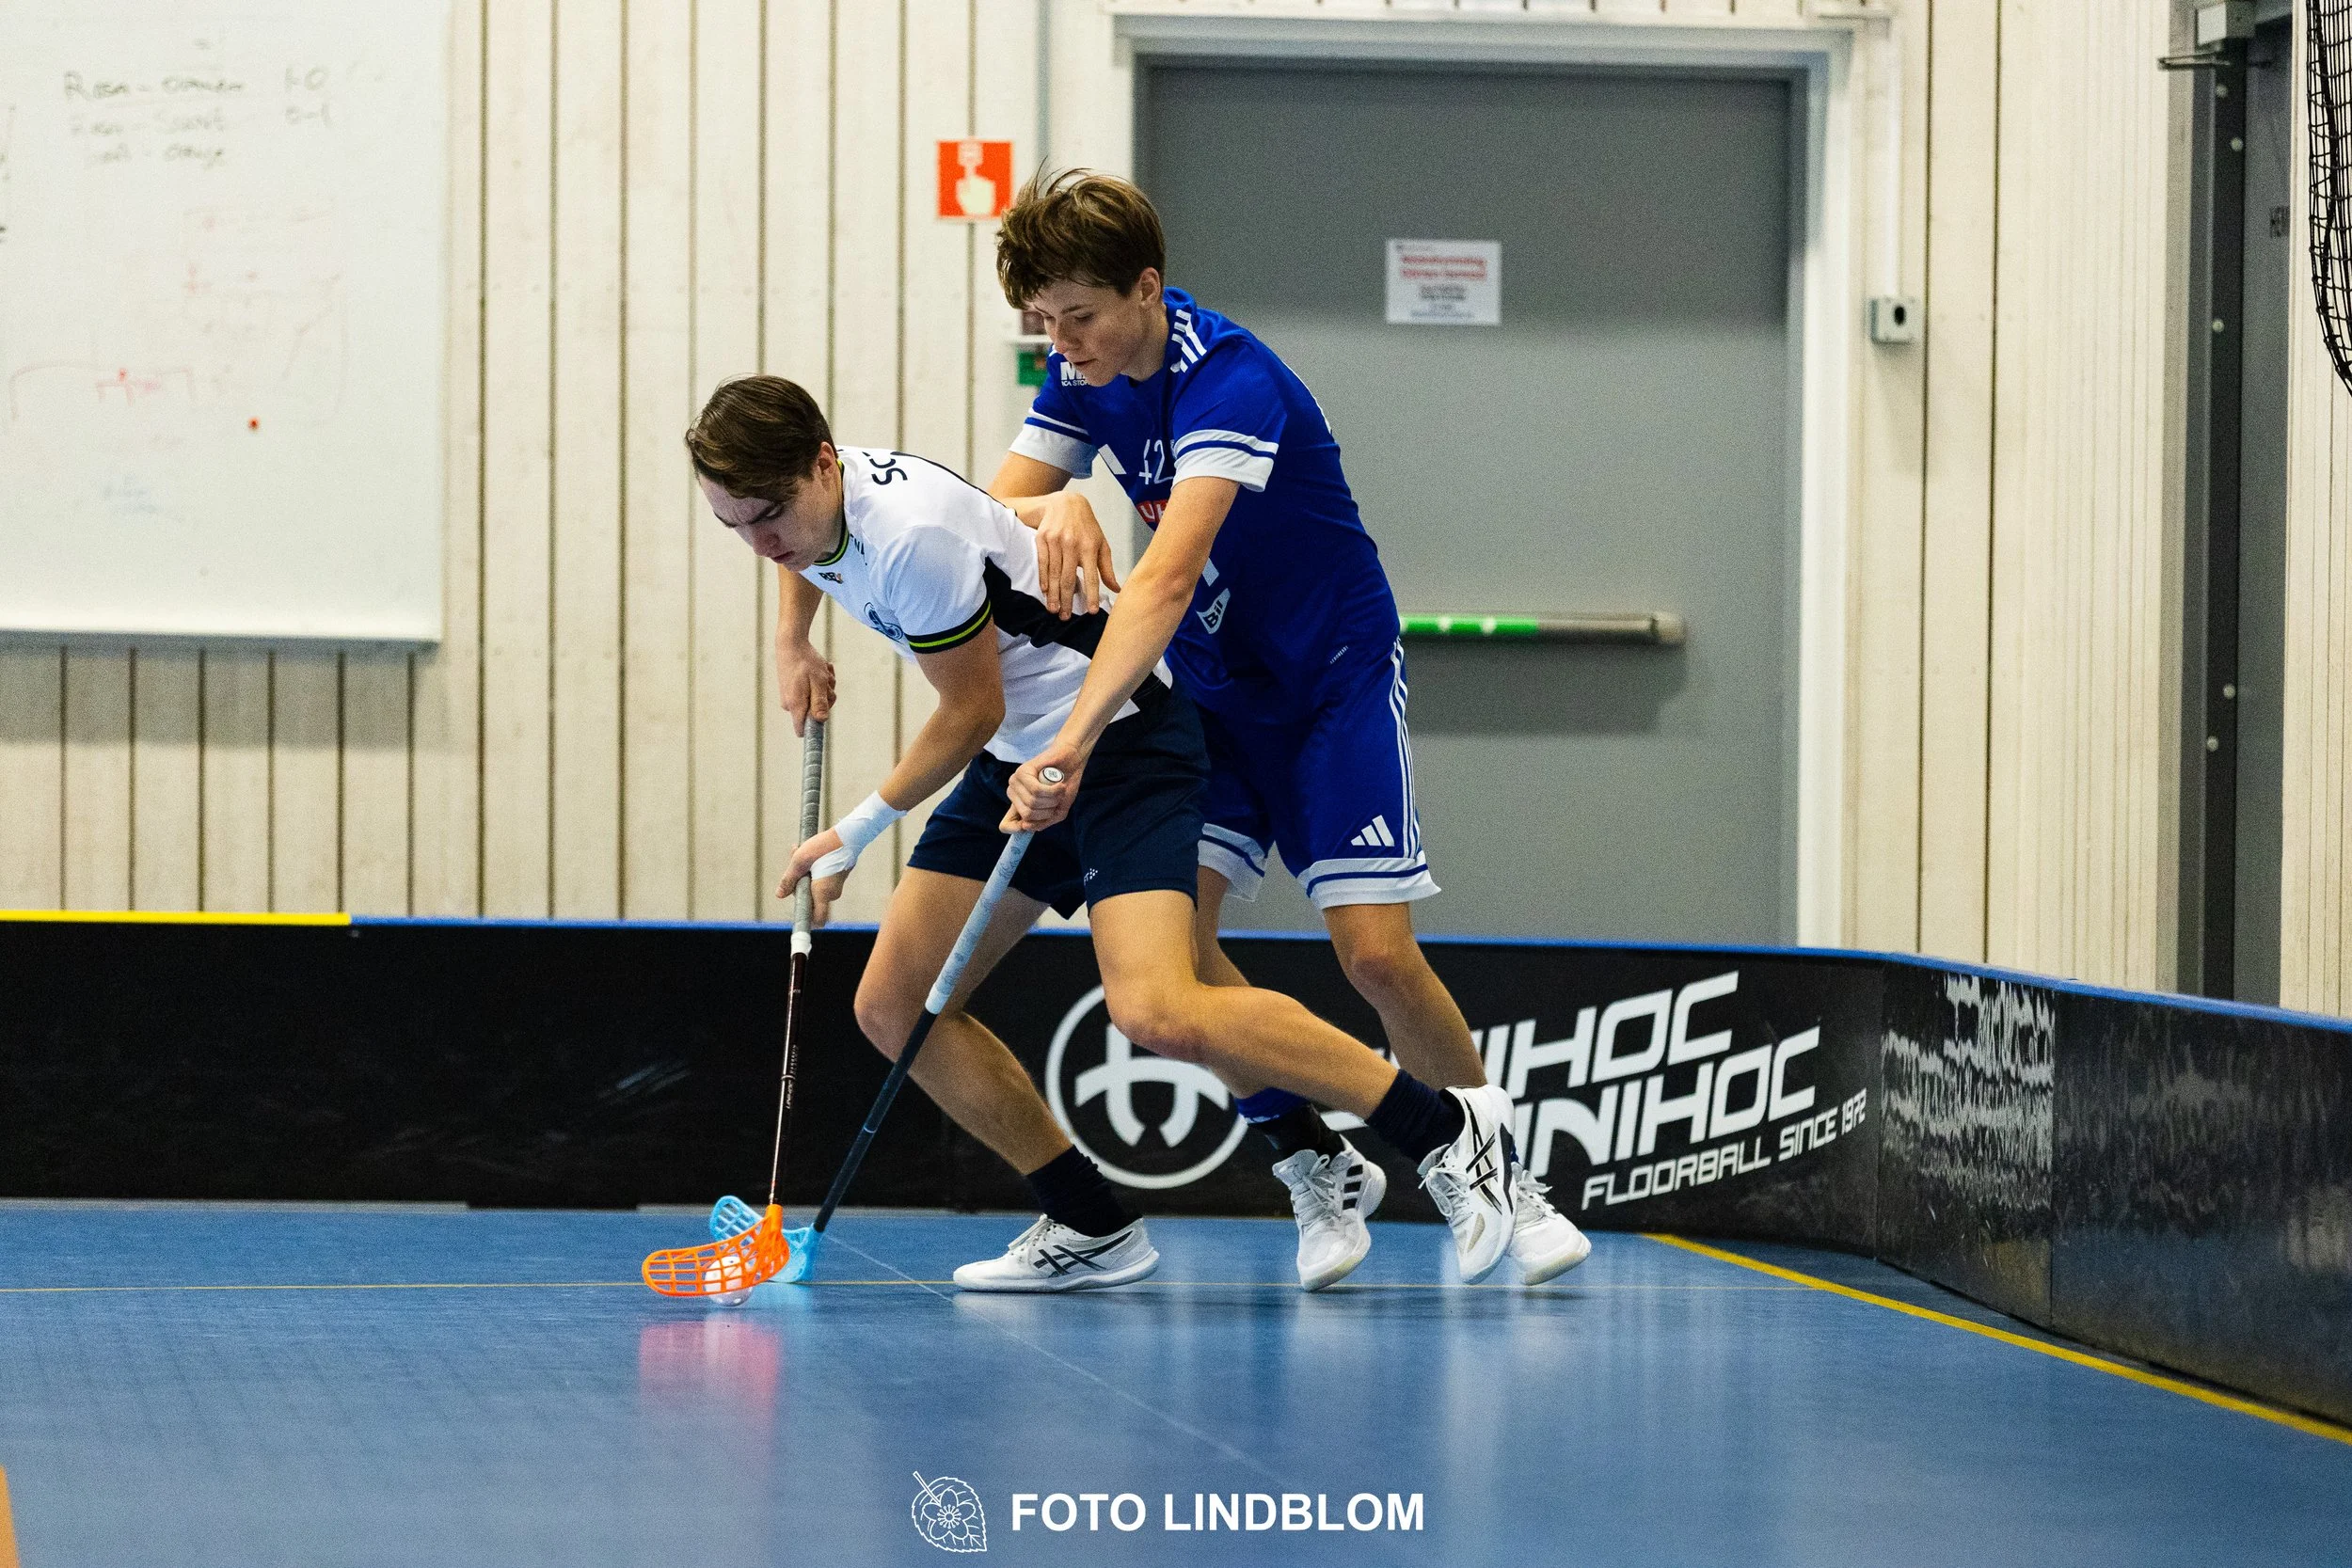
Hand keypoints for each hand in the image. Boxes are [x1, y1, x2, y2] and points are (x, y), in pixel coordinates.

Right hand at [775, 636, 835, 736]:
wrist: (791, 644)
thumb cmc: (806, 662)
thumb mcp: (818, 682)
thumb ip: (820, 702)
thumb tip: (822, 720)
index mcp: (796, 705)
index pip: (802, 730)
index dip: (815, 730)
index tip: (824, 722)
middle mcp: (791, 704)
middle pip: (816, 713)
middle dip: (826, 698)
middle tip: (827, 681)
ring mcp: (792, 697)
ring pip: (816, 699)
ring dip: (825, 687)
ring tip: (822, 671)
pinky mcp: (794, 690)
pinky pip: (812, 691)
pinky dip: (819, 682)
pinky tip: (820, 669)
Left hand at [779, 829, 849, 926]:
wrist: (849, 835)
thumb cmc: (824, 846)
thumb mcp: (799, 861)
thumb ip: (788, 880)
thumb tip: (779, 894)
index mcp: (822, 892)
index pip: (817, 919)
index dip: (807, 922)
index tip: (798, 921)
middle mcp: (831, 893)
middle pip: (810, 900)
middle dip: (799, 885)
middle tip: (794, 865)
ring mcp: (836, 886)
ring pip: (814, 888)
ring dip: (804, 875)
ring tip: (799, 853)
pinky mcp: (838, 878)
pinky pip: (821, 881)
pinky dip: (813, 872)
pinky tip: (810, 855)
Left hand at [1001, 743, 1085, 831]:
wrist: (1072, 762)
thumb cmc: (1064, 786)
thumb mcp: (1057, 811)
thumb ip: (1043, 822)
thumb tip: (1026, 826)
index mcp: (1019, 806)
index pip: (1006, 825)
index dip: (1016, 829)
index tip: (1029, 825)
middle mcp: (1014, 794)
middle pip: (1027, 815)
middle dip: (1049, 810)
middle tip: (1057, 799)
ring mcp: (1016, 782)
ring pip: (1032, 803)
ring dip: (1053, 799)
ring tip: (1059, 790)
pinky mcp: (1022, 771)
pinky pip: (1036, 791)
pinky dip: (1053, 791)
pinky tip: (1059, 785)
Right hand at [1035, 491, 1120, 618]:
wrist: (1065, 503)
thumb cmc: (1086, 526)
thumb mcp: (1101, 543)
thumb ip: (1107, 567)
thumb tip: (1116, 589)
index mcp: (1089, 546)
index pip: (1092, 575)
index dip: (1092, 594)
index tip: (1091, 612)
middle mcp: (1072, 544)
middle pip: (1068, 578)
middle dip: (1067, 600)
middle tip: (1065, 618)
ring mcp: (1056, 541)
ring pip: (1054, 573)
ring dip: (1053, 595)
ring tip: (1053, 610)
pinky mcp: (1042, 539)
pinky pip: (1042, 563)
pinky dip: (1043, 579)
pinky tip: (1045, 591)